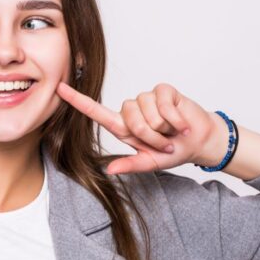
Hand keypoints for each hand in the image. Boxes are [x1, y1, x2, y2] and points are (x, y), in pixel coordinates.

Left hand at [56, 81, 226, 174]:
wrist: (199, 141)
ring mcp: (147, 98)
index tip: (60, 88)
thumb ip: (130, 164)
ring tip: (172, 132)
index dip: (78, 101)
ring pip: (147, 112)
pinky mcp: (164, 91)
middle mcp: (132, 110)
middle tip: (164, 142)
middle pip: (130, 119)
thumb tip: (109, 170)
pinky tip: (181, 124)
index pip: (96, 112)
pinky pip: (163, 104)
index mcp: (123, 127)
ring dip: (164, 128)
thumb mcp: (150, 163)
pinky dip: (175, 119)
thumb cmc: (173, 151)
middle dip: (150, 136)